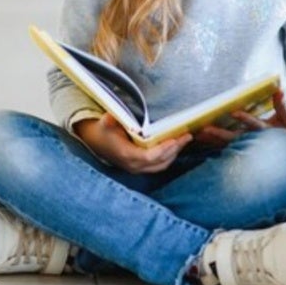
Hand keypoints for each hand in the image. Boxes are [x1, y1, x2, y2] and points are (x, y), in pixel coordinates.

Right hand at [73, 113, 192, 173]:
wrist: (97, 142)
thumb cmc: (104, 130)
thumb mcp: (104, 123)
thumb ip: (108, 120)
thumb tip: (111, 115)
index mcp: (126, 155)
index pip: (148, 157)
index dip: (162, 150)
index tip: (174, 140)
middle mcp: (133, 165)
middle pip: (160, 162)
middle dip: (175, 149)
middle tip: (187, 136)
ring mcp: (138, 169)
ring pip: (162, 165)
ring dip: (175, 153)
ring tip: (186, 139)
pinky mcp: (142, 168)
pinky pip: (160, 165)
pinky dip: (170, 156)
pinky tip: (178, 145)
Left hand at [194, 89, 285, 147]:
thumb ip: (281, 104)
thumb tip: (279, 89)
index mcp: (265, 130)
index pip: (253, 123)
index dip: (244, 118)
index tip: (234, 112)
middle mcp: (253, 138)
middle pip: (234, 137)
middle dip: (219, 134)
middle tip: (204, 129)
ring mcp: (246, 143)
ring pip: (226, 142)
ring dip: (212, 139)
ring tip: (197, 135)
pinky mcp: (241, 146)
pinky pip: (224, 146)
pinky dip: (212, 143)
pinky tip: (200, 140)